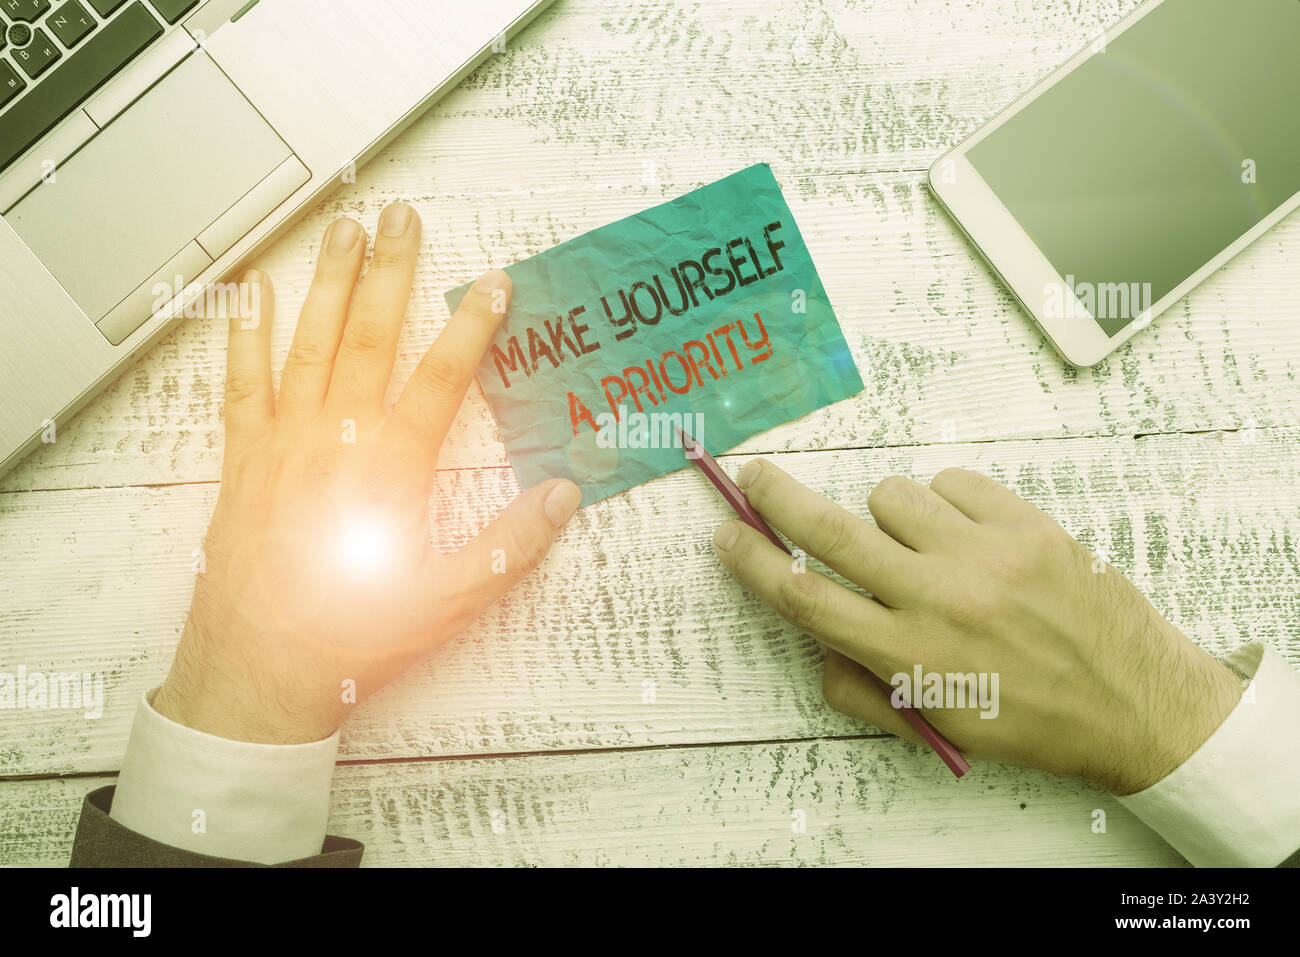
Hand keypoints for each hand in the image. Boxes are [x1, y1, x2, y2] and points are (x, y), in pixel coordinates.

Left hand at [155, 203, 580, 743]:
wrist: (255, 674)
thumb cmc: (351, 640)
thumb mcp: (444, 604)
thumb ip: (506, 547)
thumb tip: (561, 496)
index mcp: (389, 470)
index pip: (440, 380)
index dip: (472, 328)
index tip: (493, 284)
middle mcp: (335, 440)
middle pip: (370, 338)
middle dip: (392, 272)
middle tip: (403, 216)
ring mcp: (282, 443)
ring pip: (310, 344)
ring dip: (330, 282)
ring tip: (345, 229)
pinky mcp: (243, 460)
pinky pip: (242, 384)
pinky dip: (246, 335)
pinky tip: (252, 293)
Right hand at [712, 461, 1241, 793]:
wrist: (1135, 703)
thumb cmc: (1030, 720)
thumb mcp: (938, 729)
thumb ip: (863, 688)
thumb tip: (817, 638)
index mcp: (909, 656)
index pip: (804, 597)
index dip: (753, 562)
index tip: (728, 536)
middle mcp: (939, 600)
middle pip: (830, 532)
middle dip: (778, 497)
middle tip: (754, 476)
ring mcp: (985, 556)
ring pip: (892, 496)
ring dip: (887, 515)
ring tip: (920, 546)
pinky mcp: (1027, 526)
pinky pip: (953, 482)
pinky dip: (946, 503)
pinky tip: (967, 536)